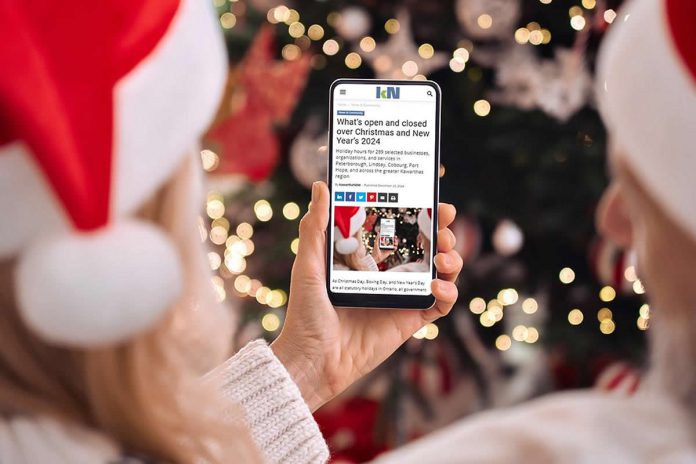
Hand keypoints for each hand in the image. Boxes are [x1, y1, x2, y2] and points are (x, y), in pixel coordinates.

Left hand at [271, 182, 461, 410]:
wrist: (314, 359)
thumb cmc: (306, 312)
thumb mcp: (308, 264)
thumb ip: (315, 226)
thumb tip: (321, 185)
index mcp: (367, 255)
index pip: (399, 226)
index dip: (419, 211)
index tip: (430, 195)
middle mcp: (388, 272)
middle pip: (426, 244)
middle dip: (442, 229)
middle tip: (445, 219)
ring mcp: (402, 295)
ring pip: (441, 271)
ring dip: (452, 258)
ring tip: (444, 255)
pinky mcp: (411, 319)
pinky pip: (440, 305)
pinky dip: (448, 293)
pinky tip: (438, 286)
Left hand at [370, 228, 396, 263]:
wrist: (376, 257)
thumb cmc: (375, 250)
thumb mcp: (376, 243)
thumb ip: (377, 238)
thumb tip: (378, 232)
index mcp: (383, 242)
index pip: (388, 238)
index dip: (391, 236)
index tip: (393, 234)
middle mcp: (386, 245)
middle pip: (392, 241)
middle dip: (394, 239)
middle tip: (395, 237)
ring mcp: (388, 248)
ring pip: (394, 244)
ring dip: (396, 243)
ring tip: (395, 242)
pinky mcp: (389, 252)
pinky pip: (394, 249)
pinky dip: (395, 248)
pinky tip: (395, 247)